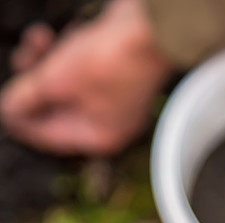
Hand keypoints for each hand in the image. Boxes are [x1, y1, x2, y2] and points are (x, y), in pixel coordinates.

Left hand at [0, 0, 172, 155]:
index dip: (22, 119)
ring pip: (64, 85)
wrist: (151, 26)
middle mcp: (107, 121)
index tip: (2, 102)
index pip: (49, 136)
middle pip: (55, 109)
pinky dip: (63, 54)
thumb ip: (27, 97)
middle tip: (23, 59)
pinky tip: (60, 36)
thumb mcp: (57, 79)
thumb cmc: (111, 58)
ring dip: (45, 62)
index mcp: (98, 136)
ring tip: (38, 39)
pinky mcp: (112, 70)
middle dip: (34, 84)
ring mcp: (112, 95)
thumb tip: (8, 109)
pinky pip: (77, 69)